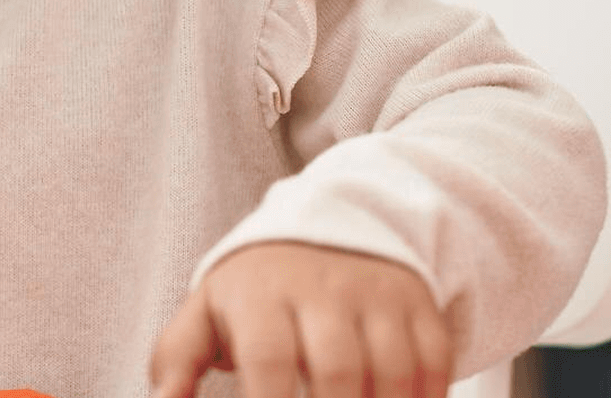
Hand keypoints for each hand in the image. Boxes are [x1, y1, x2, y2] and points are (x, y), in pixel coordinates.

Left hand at [150, 242, 451, 397]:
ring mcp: (374, 295)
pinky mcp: (417, 304)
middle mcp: (321, 290)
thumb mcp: (206, 313)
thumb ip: (176, 359)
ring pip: (392, 370)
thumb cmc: (254, 293)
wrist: (322, 229)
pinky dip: (427, 397)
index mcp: (260, 297)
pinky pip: (435, 360)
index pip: (269, 358)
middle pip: (336, 370)